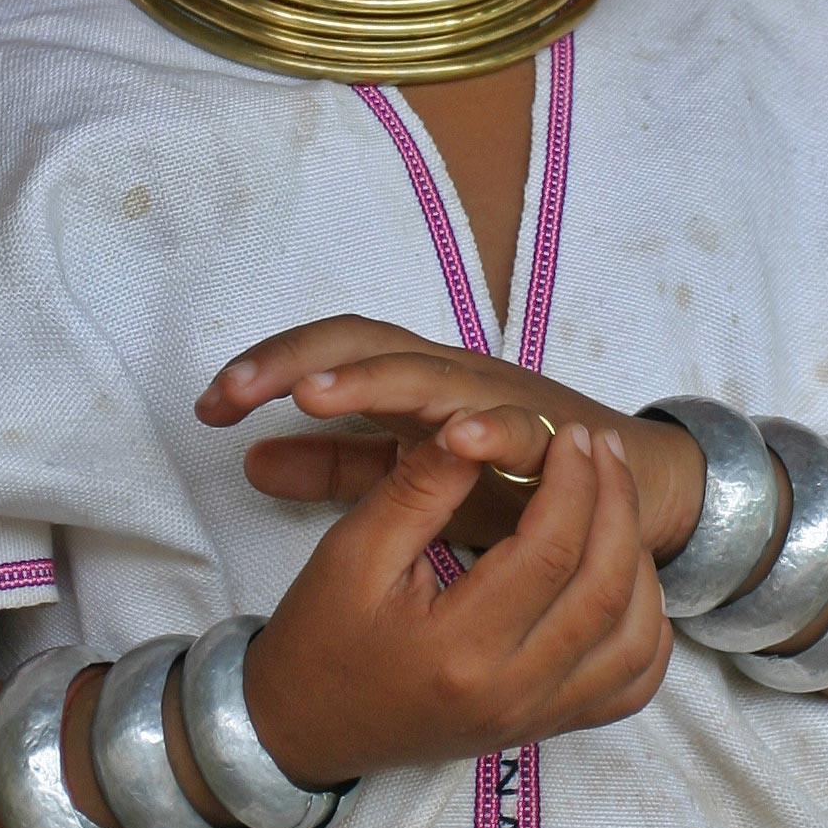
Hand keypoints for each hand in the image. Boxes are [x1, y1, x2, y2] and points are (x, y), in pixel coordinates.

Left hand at [196, 314, 707, 560]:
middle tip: (232, 393)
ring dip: (371, 382)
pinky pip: (517, 424)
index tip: (206, 408)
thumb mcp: (406, 473)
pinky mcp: (552, 435)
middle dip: (295, 363)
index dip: (265, 369)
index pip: (327, 354)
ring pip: (429, 372)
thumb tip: (250, 461)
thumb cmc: (505, 475)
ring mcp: (498, 398)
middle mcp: (447, 374)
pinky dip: (485, 427)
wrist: (621, 483)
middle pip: (363, 345)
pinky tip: (449, 439)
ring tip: (313, 396)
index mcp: (408, 381)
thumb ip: (336, 466)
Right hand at [239, 416, 671, 787]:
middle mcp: (512, 694)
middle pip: (607, 588)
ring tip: (615, 501)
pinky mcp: (546, 728)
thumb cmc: (319, 636)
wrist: (303, 727)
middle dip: (616, 504)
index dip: (571, 480)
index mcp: (459, 650)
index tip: (569, 432)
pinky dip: (647, 627)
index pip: (551, 549)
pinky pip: (631, 685)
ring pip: (636, 639)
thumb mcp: (351, 550)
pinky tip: (624, 577)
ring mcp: (536, 718)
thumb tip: (478, 426)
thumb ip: (420, 487)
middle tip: (602, 448)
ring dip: (640, 561)